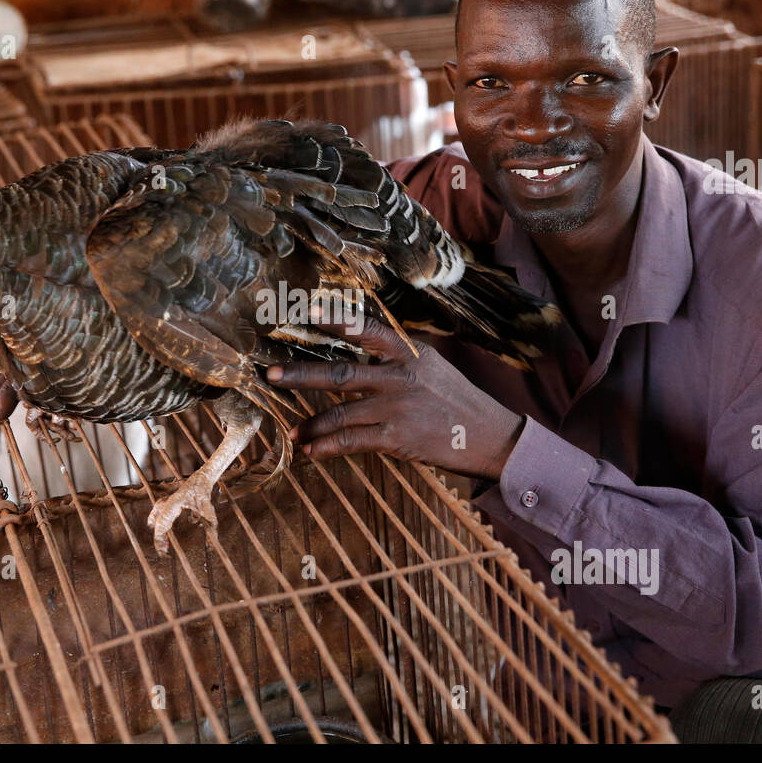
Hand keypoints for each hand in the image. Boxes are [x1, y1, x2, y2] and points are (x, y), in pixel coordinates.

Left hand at [265, 314, 525, 480]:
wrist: (490, 436)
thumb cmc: (455, 400)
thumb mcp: (432, 366)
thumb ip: (397, 357)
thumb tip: (358, 349)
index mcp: (409, 352)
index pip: (366, 331)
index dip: (335, 321)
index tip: (305, 311)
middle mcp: (400, 376)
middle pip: (340, 373)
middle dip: (301, 374)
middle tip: (271, 374)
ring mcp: (397, 408)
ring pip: (340, 413)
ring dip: (312, 424)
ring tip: (293, 432)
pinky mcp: (397, 439)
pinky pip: (352, 441)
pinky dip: (328, 447)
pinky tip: (312, 451)